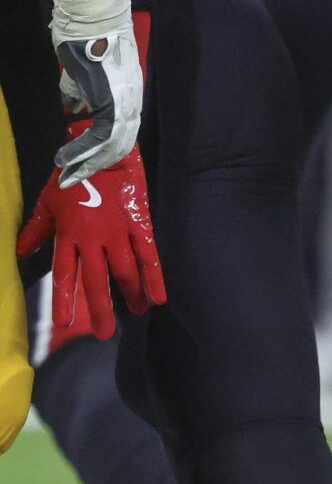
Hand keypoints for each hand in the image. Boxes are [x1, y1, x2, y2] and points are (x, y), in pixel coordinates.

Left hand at [16, 141, 163, 340]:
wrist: (99, 150)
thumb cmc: (69, 176)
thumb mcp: (47, 201)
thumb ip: (36, 230)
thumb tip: (21, 252)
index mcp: (69, 233)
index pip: (65, 274)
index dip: (64, 300)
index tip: (65, 323)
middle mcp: (93, 238)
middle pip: (97, 280)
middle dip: (100, 309)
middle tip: (104, 333)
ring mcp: (119, 233)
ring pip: (125, 272)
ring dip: (131, 295)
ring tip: (137, 314)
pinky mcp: (139, 225)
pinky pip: (149, 255)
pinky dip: (155, 277)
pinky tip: (159, 297)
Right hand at [45, 0, 144, 183]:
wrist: (93, 13)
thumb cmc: (85, 34)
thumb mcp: (81, 69)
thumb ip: (78, 90)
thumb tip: (72, 107)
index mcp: (128, 95)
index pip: (122, 133)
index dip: (104, 152)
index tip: (86, 164)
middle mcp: (131, 101)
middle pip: (119, 145)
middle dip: (94, 165)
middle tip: (73, 179)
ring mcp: (125, 101)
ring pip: (111, 146)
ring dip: (86, 164)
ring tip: (67, 176)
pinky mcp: (111, 100)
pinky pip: (100, 136)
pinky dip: (81, 150)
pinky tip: (65, 160)